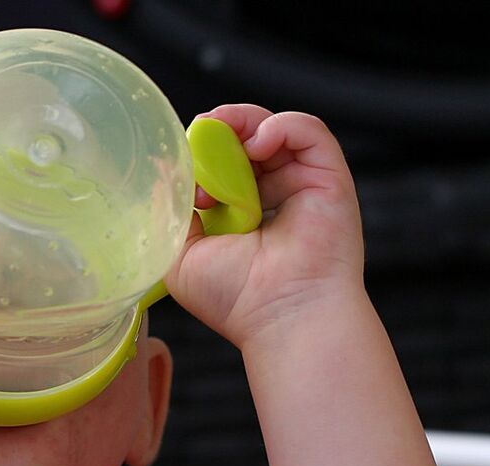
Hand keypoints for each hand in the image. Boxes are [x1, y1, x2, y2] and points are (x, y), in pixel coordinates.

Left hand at [166, 105, 363, 348]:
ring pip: (273, 128)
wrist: (280, 317)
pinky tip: (257, 145)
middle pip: (245, 138)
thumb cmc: (233, 297)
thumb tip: (161, 172)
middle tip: (200, 136)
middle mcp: (271, 195)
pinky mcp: (327, 177)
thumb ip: (170, 212)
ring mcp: (300, 184)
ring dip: (243, 124)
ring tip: (224, 142)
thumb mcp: (179, 253)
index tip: (182, 163)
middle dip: (219, 130)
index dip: (198, 153)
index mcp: (238, 212)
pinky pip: (308, 130)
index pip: (218, 163)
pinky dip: (280, 125)